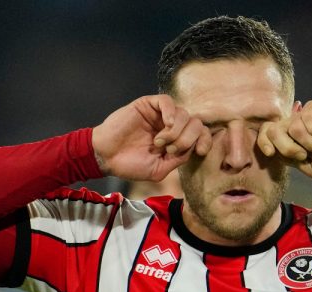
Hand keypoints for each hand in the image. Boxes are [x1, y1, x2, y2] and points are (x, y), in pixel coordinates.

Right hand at [91, 95, 210, 180]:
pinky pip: (167, 101)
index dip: (205, 141)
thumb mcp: (159, 170)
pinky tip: (166, 125)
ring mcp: (160, 114)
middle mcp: (171, 126)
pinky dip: (171, 112)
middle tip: (170, 150)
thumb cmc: (130, 165)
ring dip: (176, 130)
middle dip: (188, 138)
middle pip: (196, 123)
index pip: (201, 134)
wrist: (106, 157)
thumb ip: (178, 160)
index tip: (200, 151)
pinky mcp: (147, 105)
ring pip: (183, 113)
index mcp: (176, 140)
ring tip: (159, 142)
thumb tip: (193, 148)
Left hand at [257, 97, 311, 177]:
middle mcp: (297, 121)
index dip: (263, 142)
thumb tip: (274, 151)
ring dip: (308, 144)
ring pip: (292, 127)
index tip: (271, 153)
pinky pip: (307, 117)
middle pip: (274, 129)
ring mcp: (309, 112)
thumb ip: (290, 159)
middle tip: (303, 156)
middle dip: (286, 148)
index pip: (266, 132)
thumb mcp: (309, 167)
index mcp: (291, 136)